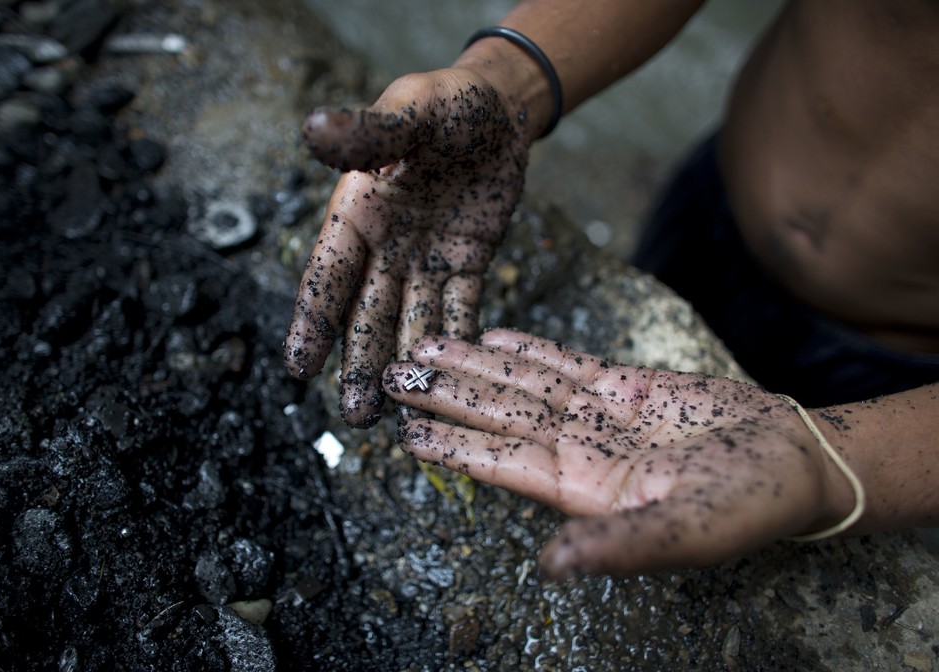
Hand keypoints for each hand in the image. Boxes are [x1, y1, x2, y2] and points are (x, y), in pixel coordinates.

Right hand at [285, 70, 531, 426]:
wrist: (497, 108)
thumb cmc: (444, 102)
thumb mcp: (408, 112)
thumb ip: (367, 133)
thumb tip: (312, 126)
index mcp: (358, 212)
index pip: (329, 273)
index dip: (313, 320)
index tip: (298, 368)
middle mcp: (385, 245)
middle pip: (370, 313)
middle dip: (364, 364)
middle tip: (358, 418)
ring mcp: (426, 259)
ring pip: (414, 321)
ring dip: (409, 366)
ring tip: (404, 417)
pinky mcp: (466, 264)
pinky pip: (460, 308)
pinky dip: (459, 342)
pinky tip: (457, 379)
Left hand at [384, 329, 848, 577]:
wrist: (795, 460)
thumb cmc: (748, 506)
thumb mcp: (686, 534)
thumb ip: (618, 546)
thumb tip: (549, 568)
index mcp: (585, 489)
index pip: (503, 463)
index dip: (454, 445)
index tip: (405, 429)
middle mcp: (581, 450)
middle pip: (500, 416)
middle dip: (447, 394)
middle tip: (391, 372)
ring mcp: (600, 416)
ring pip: (524, 384)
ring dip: (476, 364)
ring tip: (428, 344)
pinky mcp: (625, 386)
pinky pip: (566, 363)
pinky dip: (530, 349)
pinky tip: (492, 336)